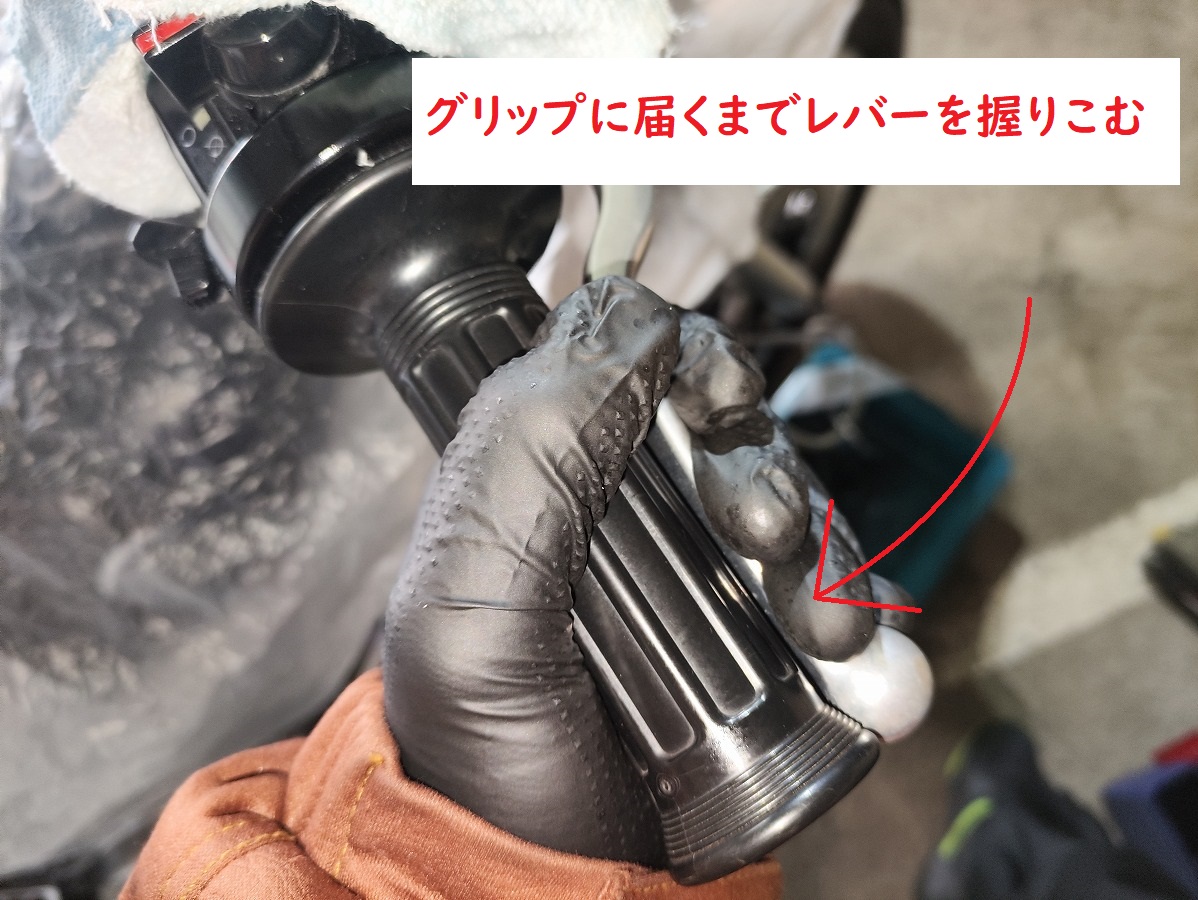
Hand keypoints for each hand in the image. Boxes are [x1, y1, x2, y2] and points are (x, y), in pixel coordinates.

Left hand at [382, 277, 877, 866]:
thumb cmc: (492, 777)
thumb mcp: (476, 615)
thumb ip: (529, 454)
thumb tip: (623, 317)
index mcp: (541, 493)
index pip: (626, 368)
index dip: (687, 360)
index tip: (720, 401)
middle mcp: (617, 530)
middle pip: (728, 443)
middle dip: (768, 485)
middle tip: (769, 551)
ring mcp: (693, 596)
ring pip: (795, 523)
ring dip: (831, 569)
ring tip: (837, 646)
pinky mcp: (758, 660)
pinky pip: (839, 614)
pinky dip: (873, 642)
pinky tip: (875, 689)